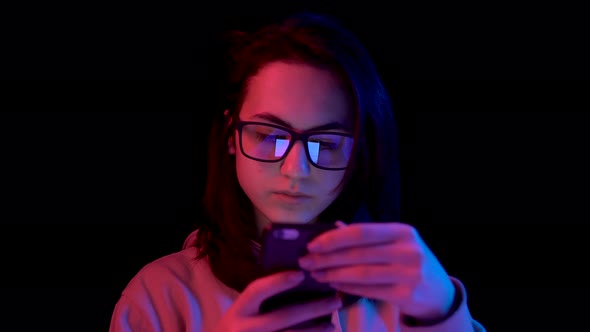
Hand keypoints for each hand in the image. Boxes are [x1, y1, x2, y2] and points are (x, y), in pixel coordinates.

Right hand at [214, 270, 341, 331]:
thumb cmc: (239, 327)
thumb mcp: (243, 312)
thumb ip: (263, 300)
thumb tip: (300, 280)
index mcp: (238, 310)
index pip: (257, 290)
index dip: (278, 282)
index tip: (301, 274)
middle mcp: (244, 329)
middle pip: (282, 317)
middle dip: (312, 309)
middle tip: (335, 300)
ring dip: (315, 331)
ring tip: (332, 324)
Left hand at [298, 222, 454, 319]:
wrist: (439, 292)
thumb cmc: (408, 262)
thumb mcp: (395, 243)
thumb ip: (366, 236)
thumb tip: (332, 228)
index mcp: (403, 231)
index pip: (362, 231)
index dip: (334, 238)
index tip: (312, 244)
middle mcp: (409, 250)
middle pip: (358, 253)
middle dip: (327, 258)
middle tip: (305, 262)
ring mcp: (409, 273)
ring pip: (361, 273)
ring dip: (333, 274)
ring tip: (315, 274)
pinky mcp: (406, 295)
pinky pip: (368, 290)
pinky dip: (347, 287)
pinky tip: (333, 284)